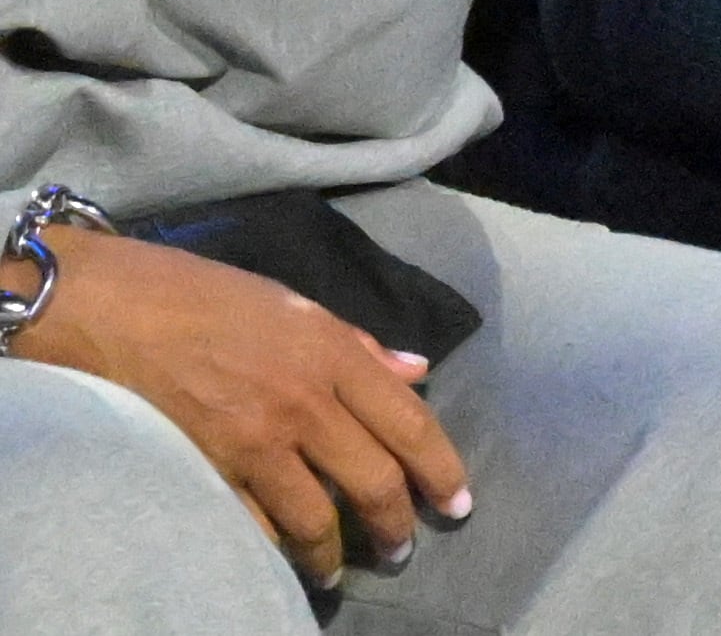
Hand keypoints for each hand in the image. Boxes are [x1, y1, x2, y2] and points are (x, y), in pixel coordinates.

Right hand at [10, 230, 471, 587]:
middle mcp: (305, 404)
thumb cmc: (207, 298)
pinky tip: (280, 559)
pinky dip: (272, 548)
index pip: (410, 422)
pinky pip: (253, 525)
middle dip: (396, 523)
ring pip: (315, 517)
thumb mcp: (296, 305)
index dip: (440, 468)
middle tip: (402, 549)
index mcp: (334, 356)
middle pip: (372, 479)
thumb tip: (416, 371)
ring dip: (334, 553)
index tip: (456, 502)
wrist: (116, 312)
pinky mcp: (207, 471)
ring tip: (339, 570)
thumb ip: (359, 346)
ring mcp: (254, 443)